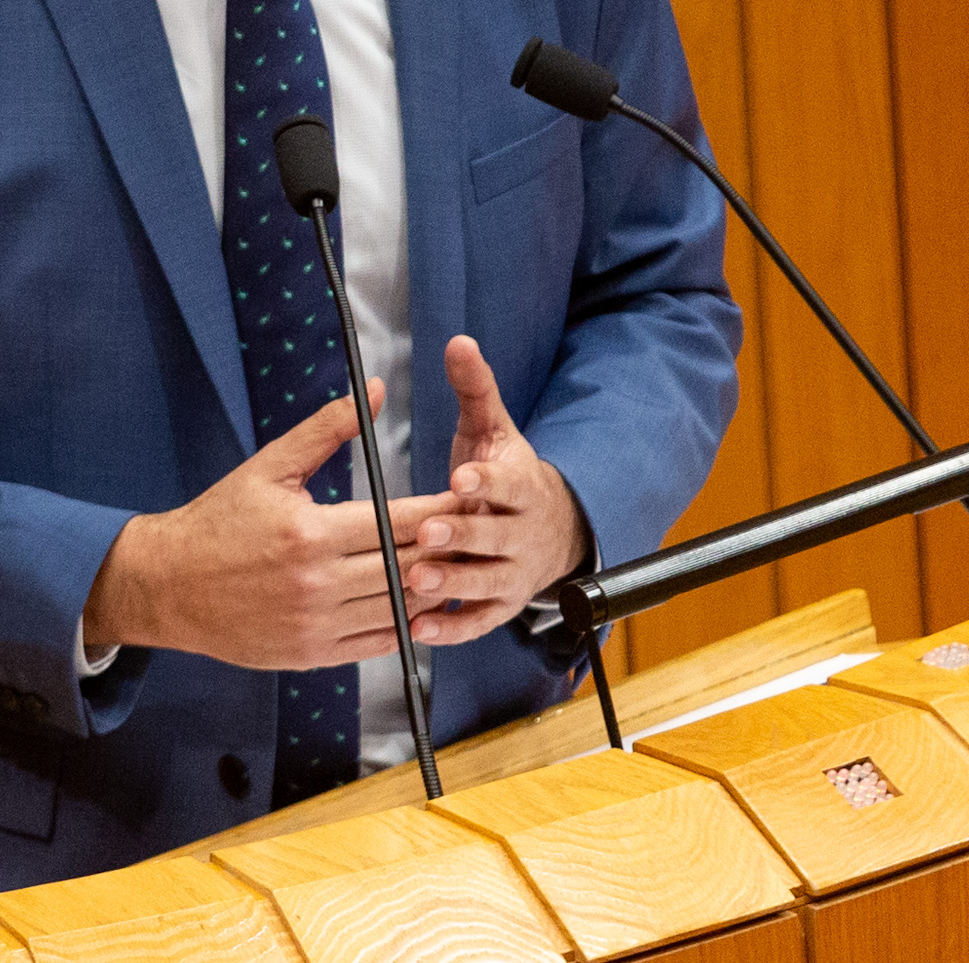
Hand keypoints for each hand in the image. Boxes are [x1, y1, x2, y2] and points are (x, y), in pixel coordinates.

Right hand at [84, 379, 462, 669]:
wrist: (170, 585)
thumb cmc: (220, 520)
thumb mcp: (269, 466)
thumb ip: (327, 429)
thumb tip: (374, 392)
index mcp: (310, 533)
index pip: (398, 522)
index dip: (442, 511)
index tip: (468, 499)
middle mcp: (317, 584)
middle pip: (407, 567)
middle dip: (447, 549)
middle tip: (477, 532)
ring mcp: (316, 625)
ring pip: (399, 609)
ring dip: (433, 588)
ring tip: (458, 567)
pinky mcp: (312, 655)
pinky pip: (377, 643)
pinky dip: (405, 624)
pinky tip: (420, 604)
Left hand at [404, 335, 589, 645]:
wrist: (551, 528)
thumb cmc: (506, 473)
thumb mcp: (494, 428)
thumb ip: (474, 387)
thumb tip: (457, 340)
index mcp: (522, 486)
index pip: (508, 483)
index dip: (486, 482)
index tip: (461, 478)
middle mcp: (522, 533)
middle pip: (496, 537)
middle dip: (463, 535)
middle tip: (429, 532)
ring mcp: (514, 573)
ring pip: (488, 582)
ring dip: (454, 582)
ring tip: (417, 579)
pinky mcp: (501, 605)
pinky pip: (479, 621)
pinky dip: (452, 628)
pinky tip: (418, 629)